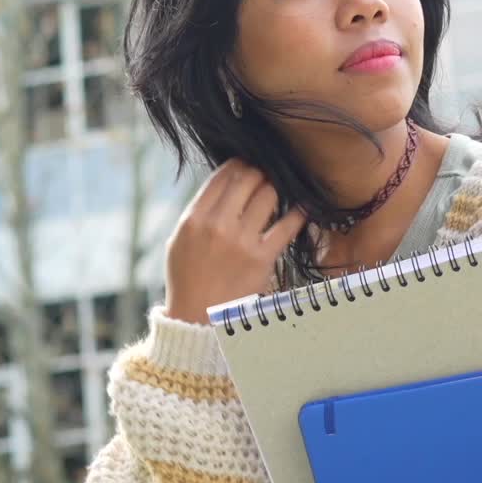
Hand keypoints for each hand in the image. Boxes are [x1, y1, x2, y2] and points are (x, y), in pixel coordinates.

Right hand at [165, 160, 306, 324]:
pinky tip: (302, 209)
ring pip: (269, 194)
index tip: (246, 166)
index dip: (239, 164)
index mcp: (194, 219)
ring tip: (274, 199)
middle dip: (259, 173)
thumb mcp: (179, 240)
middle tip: (263, 179)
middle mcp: (217, 225)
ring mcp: (241, 242)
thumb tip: (226, 181)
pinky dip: (298, 213)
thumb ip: (200, 211)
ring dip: (275, 192)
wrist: (197, 319)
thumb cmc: (188, 278)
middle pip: (248, 177)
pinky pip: (288, 225)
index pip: (223, 175)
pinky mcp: (262, 259)